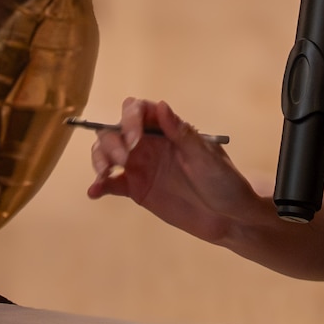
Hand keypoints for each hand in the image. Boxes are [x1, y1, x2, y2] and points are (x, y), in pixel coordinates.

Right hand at [86, 97, 268, 248]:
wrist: (229, 218)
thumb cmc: (224, 182)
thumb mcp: (207, 157)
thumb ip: (182, 134)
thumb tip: (161, 106)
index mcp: (168, 129)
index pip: (138, 110)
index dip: (129, 119)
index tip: (134, 139)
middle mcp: (149, 143)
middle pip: (116, 130)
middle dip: (112, 141)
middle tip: (123, 160)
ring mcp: (140, 166)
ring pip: (108, 153)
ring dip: (100, 159)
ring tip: (103, 175)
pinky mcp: (136, 189)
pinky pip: (111, 183)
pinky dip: (99, 185)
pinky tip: (94, 192)